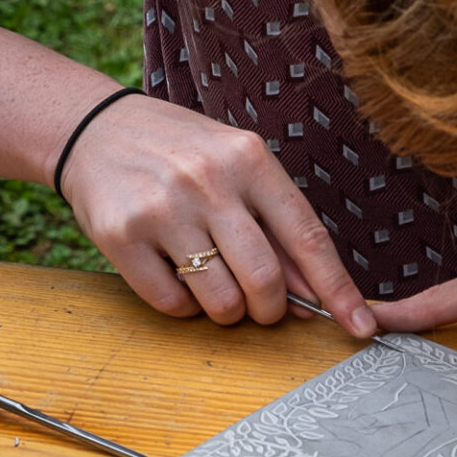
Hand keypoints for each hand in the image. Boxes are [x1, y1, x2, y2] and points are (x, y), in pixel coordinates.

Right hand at [59, 94, 375, 336]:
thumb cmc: (181, 155)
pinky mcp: (122, 235)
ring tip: (211, 282)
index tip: (361, 327)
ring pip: (220, 301)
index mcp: (249, 159)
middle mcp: (208, 181)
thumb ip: (276, 227)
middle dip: (270, 310)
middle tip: (259, 305)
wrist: (95, 129)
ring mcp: (163, 208)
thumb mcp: (236, 170)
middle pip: (264, 281)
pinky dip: (184, 307)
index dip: (338, 290)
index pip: (308, 237)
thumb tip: (315, 295)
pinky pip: (173, 304)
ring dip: (226, 311)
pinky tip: (175, 276)